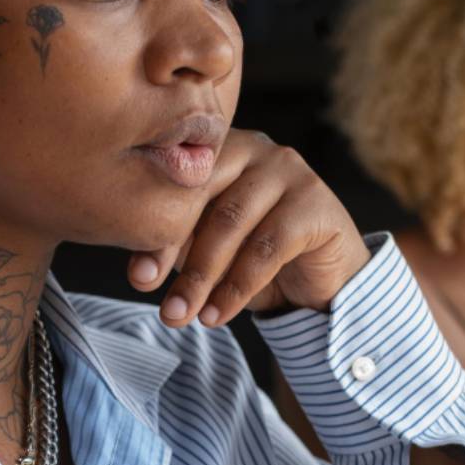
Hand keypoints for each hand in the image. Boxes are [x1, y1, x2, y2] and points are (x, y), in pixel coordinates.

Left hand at [127, 130, 372, 325]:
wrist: (326, 277)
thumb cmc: (259, 258)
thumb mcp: (210, 250)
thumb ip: (180, 246)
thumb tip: (140, 273)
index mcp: (219, 149)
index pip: (178, 184)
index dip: (156, 233)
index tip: (139, 278)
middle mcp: (254, 148)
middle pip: (202, 197)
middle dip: (176, 255)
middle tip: (161, 303)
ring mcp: (289, 170)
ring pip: (232, 223)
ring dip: (203, 277)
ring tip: (183, 315)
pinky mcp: (316, 202)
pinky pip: (267, 248)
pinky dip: (237, 287)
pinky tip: (218, 314)